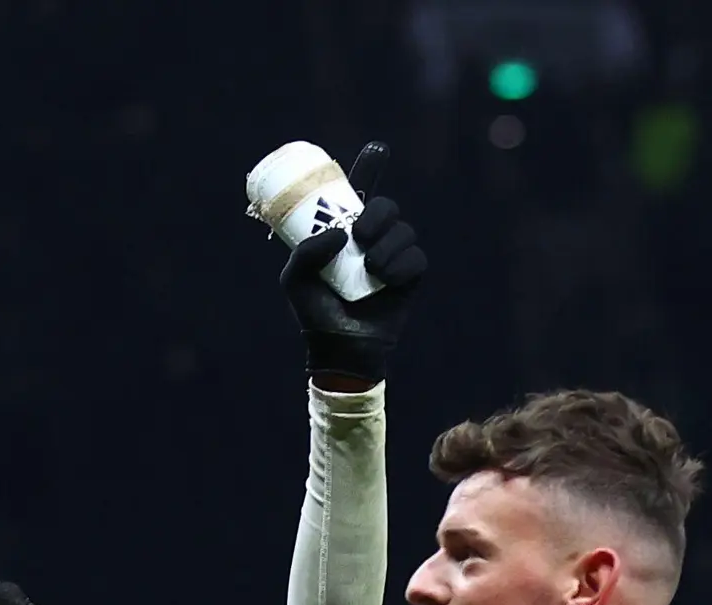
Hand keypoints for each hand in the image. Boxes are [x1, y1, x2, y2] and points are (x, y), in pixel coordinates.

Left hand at [282, 155, 429, 385]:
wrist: (339, 349)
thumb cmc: (314, 314)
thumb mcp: (295, 280)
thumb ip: (305, 252)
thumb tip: (339, 233)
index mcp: (346, 233)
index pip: (361, 193)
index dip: (372, 167)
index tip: (377, 149)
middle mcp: (372, 240)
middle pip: (387, 207)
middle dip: (378, 215)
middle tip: (359, 236)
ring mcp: (393, 257)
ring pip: (403, 231)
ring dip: (387, 245)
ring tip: (370, 268)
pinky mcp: (410, 277)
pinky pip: (415, 258)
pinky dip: (401, 266)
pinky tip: (387, 279)